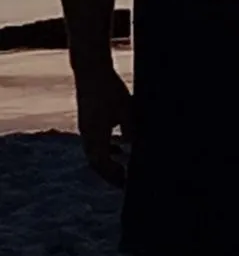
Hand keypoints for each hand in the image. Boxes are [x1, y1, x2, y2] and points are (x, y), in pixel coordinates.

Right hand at [74, 65, 132, 188]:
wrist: (91, 70)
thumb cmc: (110, 88)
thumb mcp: (126, 109)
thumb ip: (130, 131)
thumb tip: (136, 149)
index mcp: (95, 134)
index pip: (101, 164)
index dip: (113, 176)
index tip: (126, 184)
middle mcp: (86, 135)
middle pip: (96, 163)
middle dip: (110, 174)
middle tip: (125, 182)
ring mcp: (85, 129)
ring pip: (94, 154)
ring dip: (107, 163)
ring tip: (124, 169)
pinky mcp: (87, 121)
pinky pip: (94, 143)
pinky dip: (105, 150)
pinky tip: (119, 148)